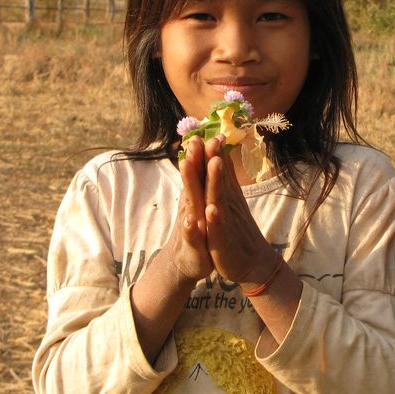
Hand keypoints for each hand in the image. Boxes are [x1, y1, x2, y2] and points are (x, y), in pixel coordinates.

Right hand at [157, 136, 219, 284]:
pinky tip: (192, 220)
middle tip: (193, 141)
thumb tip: (206, 158)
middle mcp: (191, 207)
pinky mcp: (192, 245)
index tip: (204, 131)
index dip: (201, 153)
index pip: (200, 172)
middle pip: (192, 181)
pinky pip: (191, 235)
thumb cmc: (201, 230)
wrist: (188, 262)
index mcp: (197, 198)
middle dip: (192, 162)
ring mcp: (191, 225)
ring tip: (188, 167)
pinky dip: (191, 227)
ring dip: (189, 185)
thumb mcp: (203, 204)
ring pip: (190, 204)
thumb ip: (203, 183)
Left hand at [188, 135, 277, 284]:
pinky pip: (219, 228)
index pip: (220, 170)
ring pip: (219, 199)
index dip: (214, 151)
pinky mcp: (223, 240)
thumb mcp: (231, 202)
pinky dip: (216, 219)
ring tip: (213, 163)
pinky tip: (212, 210)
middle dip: (213, 158)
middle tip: (208, 137)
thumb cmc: (238, 230)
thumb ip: (226, 179)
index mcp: (227, 195)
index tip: (208, 130)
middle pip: (219, 179)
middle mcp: (227, 204)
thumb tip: (221, 155)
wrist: (253, 262)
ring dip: (216, 181)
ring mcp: (226, 221)